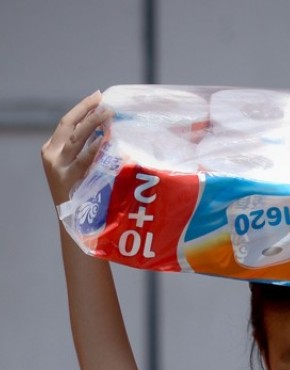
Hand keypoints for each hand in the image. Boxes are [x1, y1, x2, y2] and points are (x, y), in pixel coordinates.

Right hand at [41, 90, 111, 206]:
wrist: (73, 224)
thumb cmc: (82, 197)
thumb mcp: (79, 170)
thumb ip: (85, 152)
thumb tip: (108, 132)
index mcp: (51, 150)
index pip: (67, 123)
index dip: (82, 108)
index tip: (98, 96)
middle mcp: (51, 155)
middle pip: (69, 125)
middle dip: (88, 111)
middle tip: (107, 103)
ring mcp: (58, 167)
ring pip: (76, 139)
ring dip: (94, 125)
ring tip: (109, 115)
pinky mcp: (66, 179)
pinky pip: (83, 160)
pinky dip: (94, 148)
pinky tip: (105, 140)